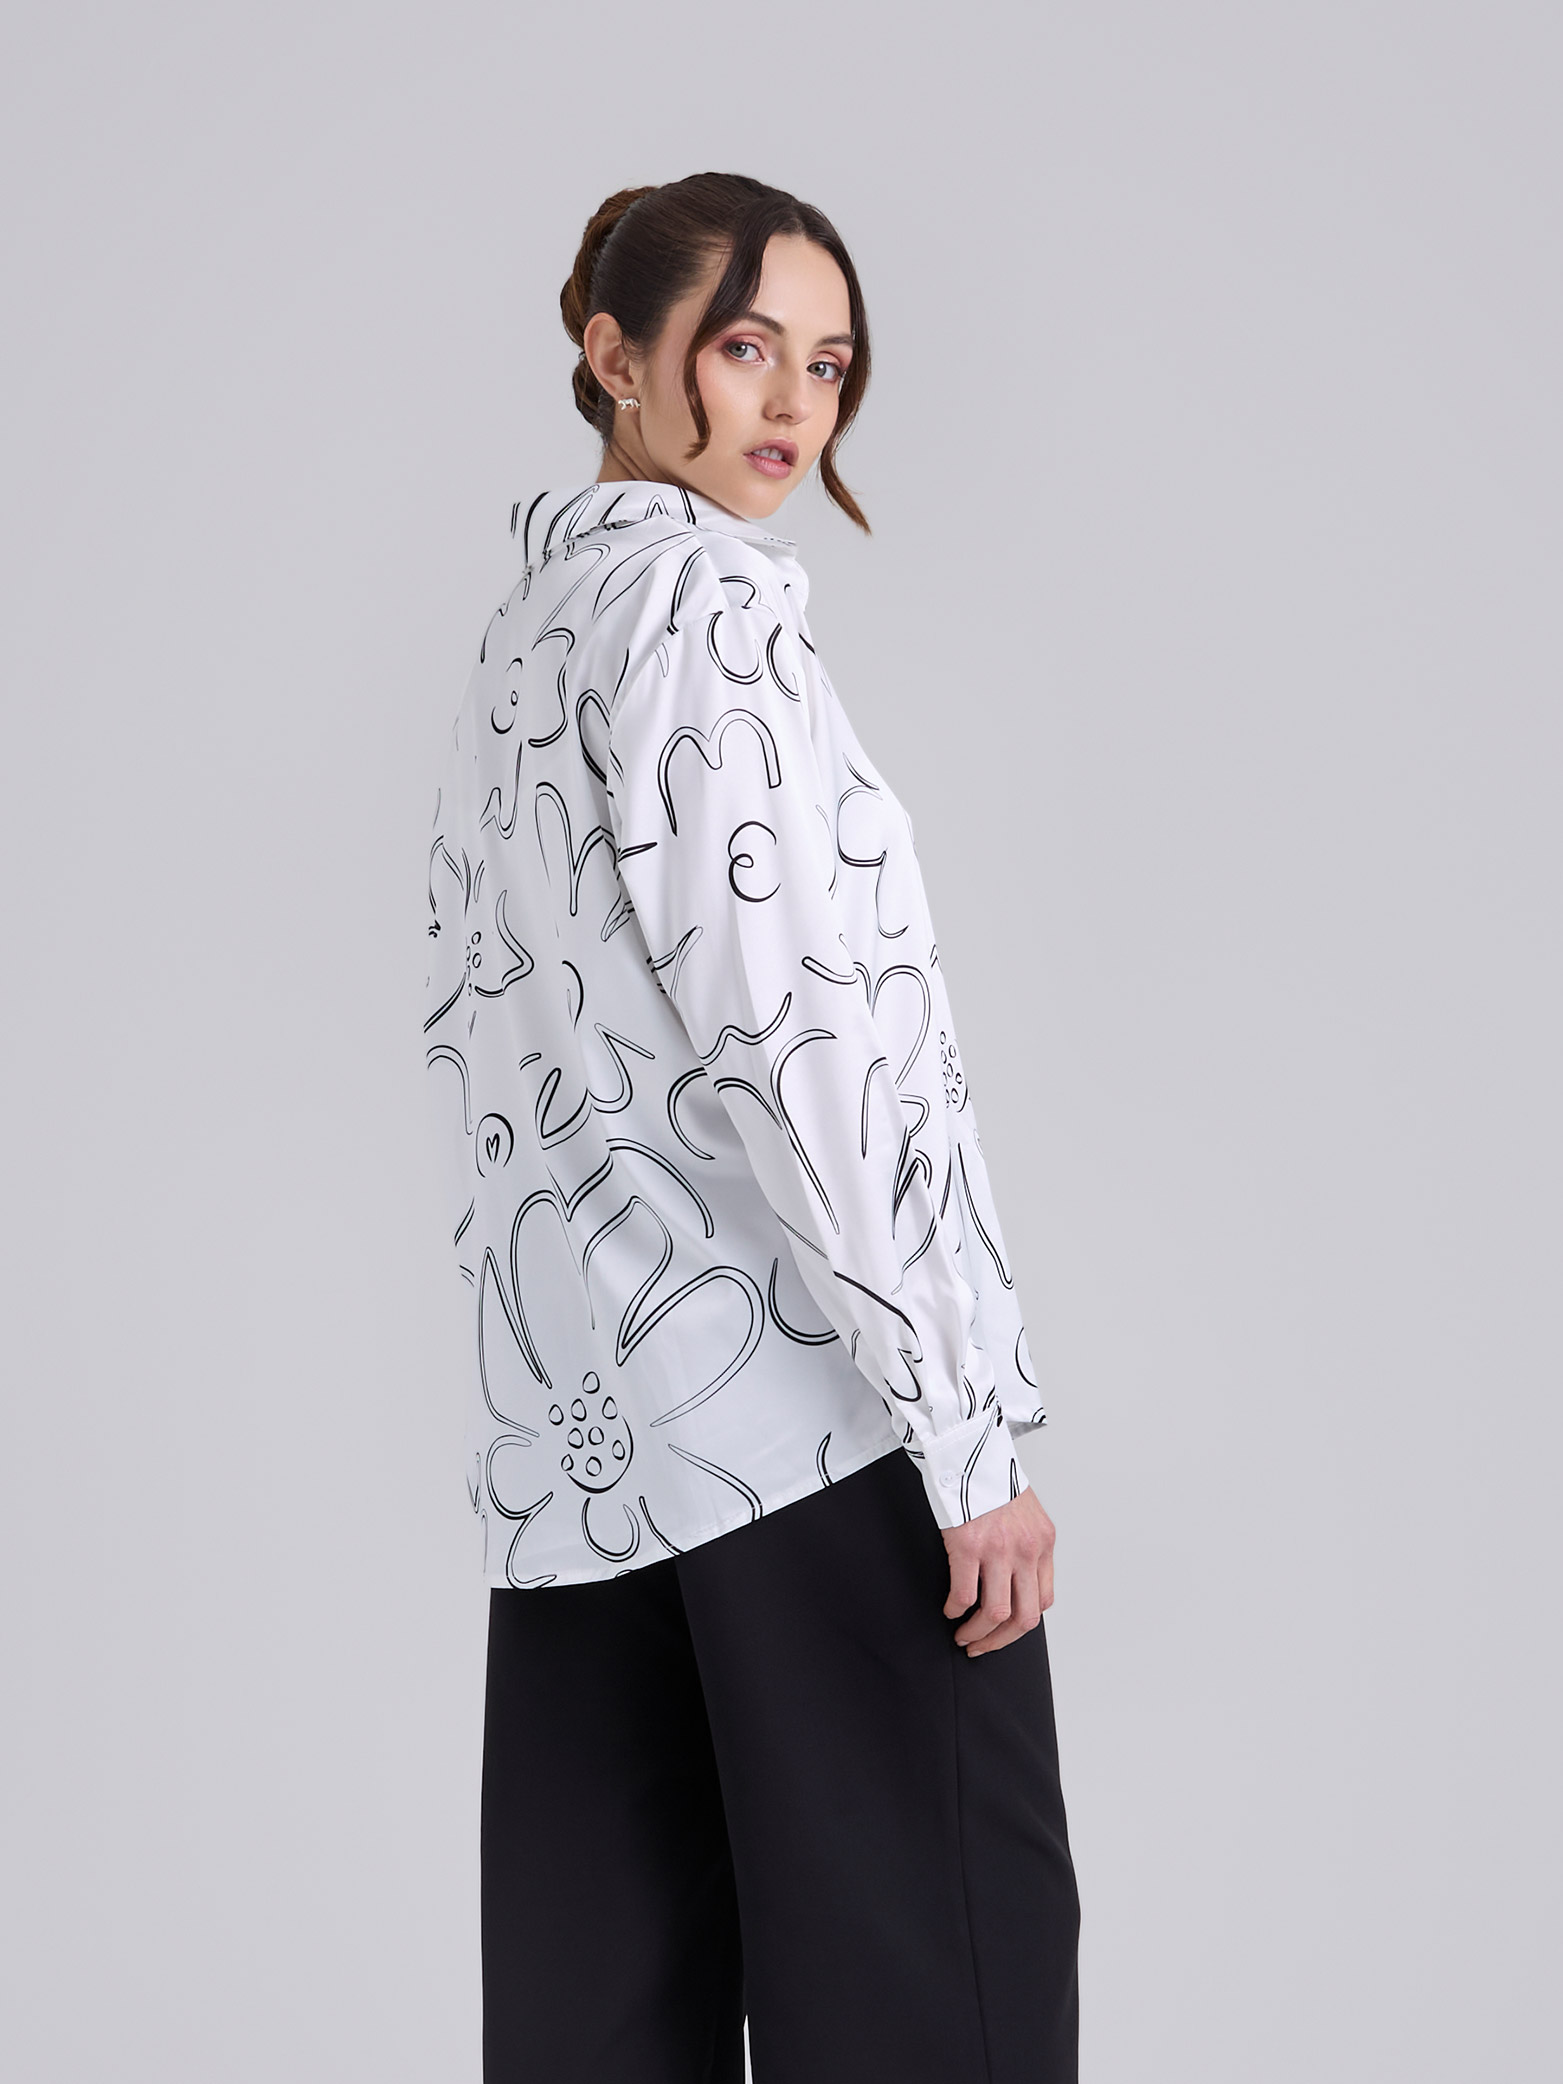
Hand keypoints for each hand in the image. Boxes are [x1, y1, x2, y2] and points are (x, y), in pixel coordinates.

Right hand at [941, 1486, 1055, 1655]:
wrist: (970, 1448)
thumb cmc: (991, 1476)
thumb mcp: (1024, 1512)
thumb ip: (1025, 1544)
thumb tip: (1012, 1578)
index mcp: (1043, 1543)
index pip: (1043, 1600)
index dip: (1022, 1624)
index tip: (1005, 1631)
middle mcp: (1027, 1550)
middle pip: (1024, 1618)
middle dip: (1001, 1641)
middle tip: (982, 1645)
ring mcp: (999, 1550)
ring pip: (995, 1614)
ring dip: (978, 1633)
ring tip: (963, 1635)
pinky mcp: (969, 1547)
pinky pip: (965, 1595)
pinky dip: (956, 1610)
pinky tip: (949, 1609)